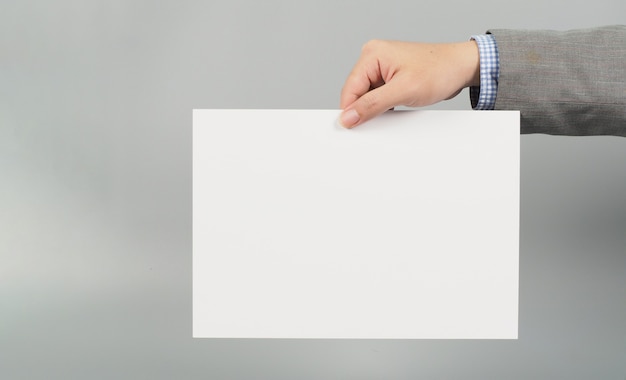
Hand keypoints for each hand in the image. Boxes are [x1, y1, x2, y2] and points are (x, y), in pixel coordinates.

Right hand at [339, 40, 479, 127]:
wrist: (462, 67)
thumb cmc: (440, 70)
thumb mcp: (403, 90)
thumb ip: (373, 104)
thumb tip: (349, 117)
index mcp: (372, 54)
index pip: (349, 89)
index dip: (350, 111)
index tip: (354, 128)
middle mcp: (373, 58)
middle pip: (356, 93)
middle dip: (365, 109)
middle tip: (383, 117)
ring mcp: (381, 67)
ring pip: (366, 96)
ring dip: (376, 108)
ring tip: (396, 106)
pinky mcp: (389, 77)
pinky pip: (377, 96)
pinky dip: (383, 106)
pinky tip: (396, 106)